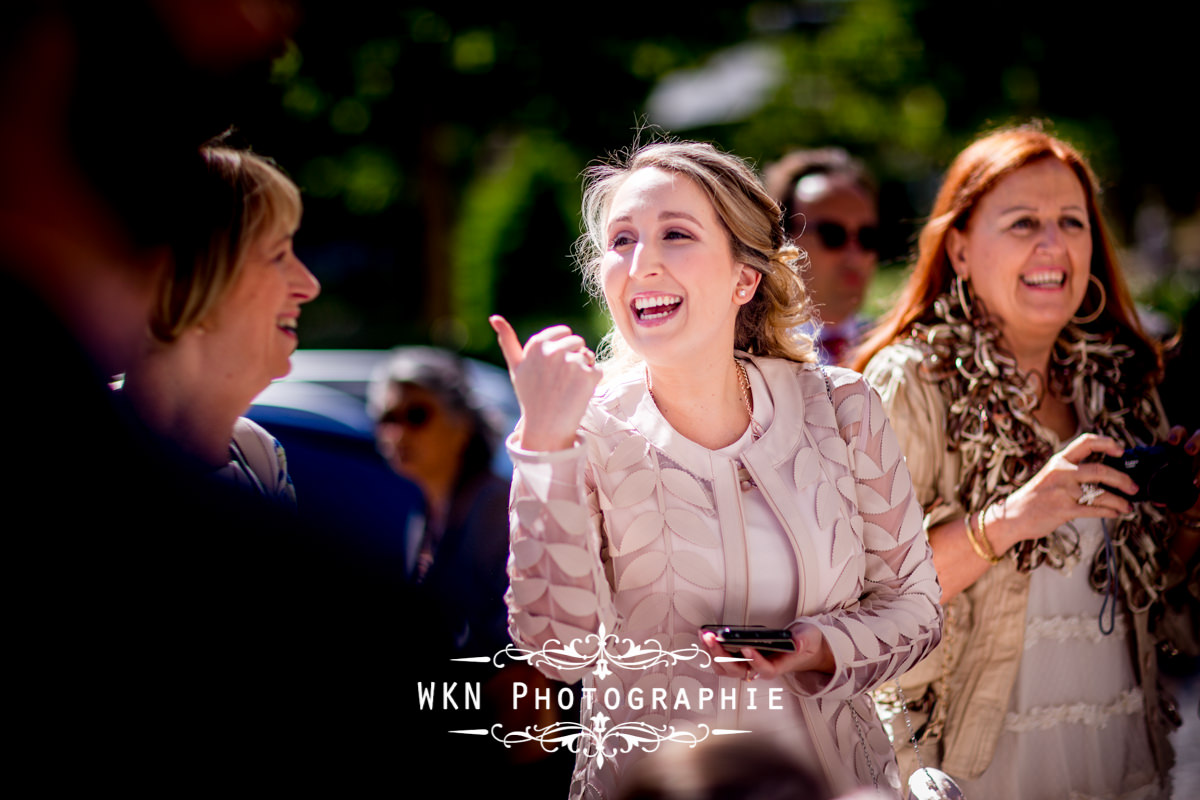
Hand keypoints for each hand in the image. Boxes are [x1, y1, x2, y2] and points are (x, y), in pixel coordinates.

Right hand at [490, 315, 600, 451]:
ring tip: (567, 388)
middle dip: (574, 357)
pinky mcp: (588, 375)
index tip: (555, 367)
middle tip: (560, 380)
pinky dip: (591, 383)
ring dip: (583, 370)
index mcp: (538, 344)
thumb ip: (507, 341)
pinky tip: (577, 395)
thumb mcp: (516, 367)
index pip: (564, 332)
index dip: (564, 349)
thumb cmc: (530, 396)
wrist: (545, 427)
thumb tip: (494, 317)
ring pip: (588, 356)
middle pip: (578, 342)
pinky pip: (597, 370)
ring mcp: (572, 362)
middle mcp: (554, 350)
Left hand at [700, 624, 832, 680]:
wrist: (801, 649)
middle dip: (722, 655)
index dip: (755, 661)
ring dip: (713, 653)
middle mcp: (759, 670)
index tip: (746, 648)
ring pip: (726, 667)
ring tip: (705, 635)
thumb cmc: (803, 645)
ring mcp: (748, 666)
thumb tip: (796, 642)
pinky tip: (706, 635)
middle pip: (737, 669)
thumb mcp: (808, 639)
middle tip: (712, 638)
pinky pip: (722, 660)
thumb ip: (803, 640)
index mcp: (777, 666)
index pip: (765, 669)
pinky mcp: (740, 660)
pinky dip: (712, 649)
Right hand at [995, 433, 1136, 550]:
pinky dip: (1110, 512)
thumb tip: (1106, 474)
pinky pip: (1095, 510)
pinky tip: (1116, 513)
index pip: (1086, 442)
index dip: (1107, 443)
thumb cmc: (1035, 496)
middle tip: (1133, 487)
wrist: (1013, 515)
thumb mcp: (1051, 475)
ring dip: (1121, 501)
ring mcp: (1063, 491)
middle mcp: (1061, 472)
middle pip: (1101, 470)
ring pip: (1102, 494)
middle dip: (1123, 480)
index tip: (1121, 451)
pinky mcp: (1064, 510)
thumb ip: (1072, 471)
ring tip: (1128, 506)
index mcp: (1059, 461)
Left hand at [1167, 425, 1199, 514]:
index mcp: (1185, 444)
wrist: (1197, 482)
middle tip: (1189, 450)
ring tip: (1194, 481)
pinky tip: (1197, 486)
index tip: (1171, 441)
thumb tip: (1156, 502)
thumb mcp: (1174, 478)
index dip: (1177, 433)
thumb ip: (1165, 486)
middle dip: (1196, 441)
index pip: (1181, 432)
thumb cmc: (1185, 476)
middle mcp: (1198, 446)